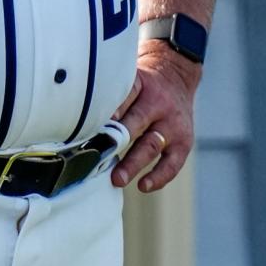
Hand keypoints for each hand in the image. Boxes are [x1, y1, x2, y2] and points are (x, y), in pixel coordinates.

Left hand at [111, 41, 200, 192]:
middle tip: (100, 158)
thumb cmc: (144, 86)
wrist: (177, 78)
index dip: (113, 108)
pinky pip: (172, 163)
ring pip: (152, 145)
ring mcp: (173, 125)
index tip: (96, 121)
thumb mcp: (129, 80)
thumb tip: (82, 121)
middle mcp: (159, 105)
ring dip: (134, 163)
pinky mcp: (183, 142)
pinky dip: (159, 177)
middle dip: (119, 141)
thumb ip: (111, 97)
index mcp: (142, 85)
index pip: (128, 93)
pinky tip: (143, 186)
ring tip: (118, 179)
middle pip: (138, 121)